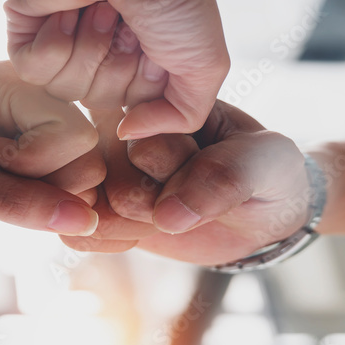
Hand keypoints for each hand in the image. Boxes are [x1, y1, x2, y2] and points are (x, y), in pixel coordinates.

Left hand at [4, 0, 228, 139]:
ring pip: (60, 90)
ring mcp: (61, 36)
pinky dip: (55, 43)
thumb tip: (129, 133)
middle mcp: (97, 51)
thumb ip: (182, 117)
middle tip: (128, 24)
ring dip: (89, 49)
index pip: (126, 110)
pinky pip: (29, 68)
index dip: (141, 86)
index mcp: (135, 62)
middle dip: (115, 67)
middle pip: (92, 102)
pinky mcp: (28, 23)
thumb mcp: (206, 67)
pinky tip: (72, 12)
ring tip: (103, 10)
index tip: (154, 49)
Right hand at [60, 102, 309, 265]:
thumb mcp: (263, 161)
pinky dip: (113, 242)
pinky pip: (80, 236)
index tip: (211, 159)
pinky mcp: (102, 209)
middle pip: (112, 178)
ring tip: (178, 209)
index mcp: (158, 101)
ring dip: (142, 224)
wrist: (263, 210)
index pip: (142, 142)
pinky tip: (145, 232)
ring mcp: (107, 171)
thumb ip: (225, 176)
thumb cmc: (264, 169)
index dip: (179, 167)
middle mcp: (122, 132)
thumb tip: (168, 216)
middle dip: (160, 199)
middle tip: (194, 189)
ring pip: (97, 210)